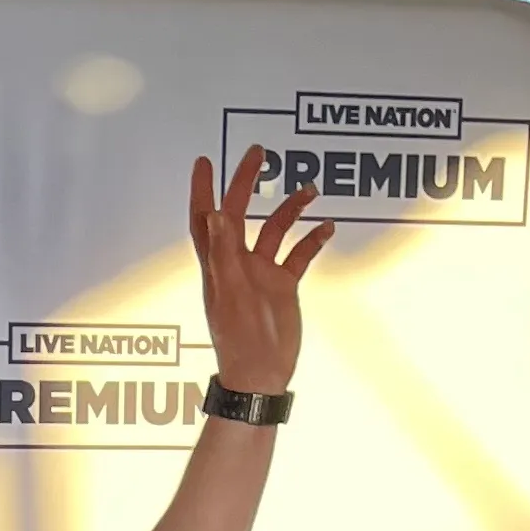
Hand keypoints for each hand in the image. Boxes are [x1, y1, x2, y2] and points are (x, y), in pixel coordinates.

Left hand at [194, 147, 331, 394]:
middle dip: (245, 183)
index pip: (206, 219)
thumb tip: (215, 214)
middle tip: (258, 154)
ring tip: (310, 189)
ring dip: (289, 209)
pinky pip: (297, 256)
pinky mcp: (282, 287)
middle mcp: (238, 264)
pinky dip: (311, 240)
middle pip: (239, 214)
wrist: (261, 375)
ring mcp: (261, 275)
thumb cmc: (241, 341)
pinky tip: (326, 227)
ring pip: (274, 231)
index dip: (202, 190)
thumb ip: (224, 253)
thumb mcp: (232, 293)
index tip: (204, 161)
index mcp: (219, 265)